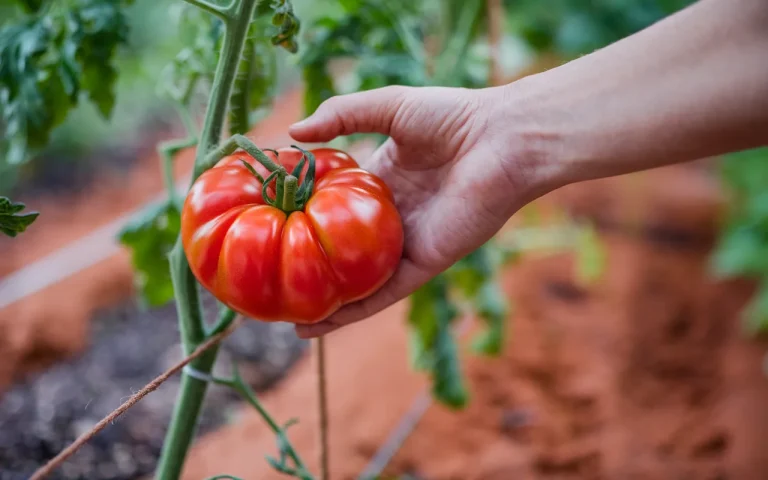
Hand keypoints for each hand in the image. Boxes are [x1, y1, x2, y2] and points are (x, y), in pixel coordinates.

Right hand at [288, 85, 552, 337]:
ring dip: (325, 301)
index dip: (303, 216)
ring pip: (358, 281)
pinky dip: (351, 312)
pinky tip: (318, 325)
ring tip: (284, 318)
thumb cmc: (453, 117)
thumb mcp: (388, 106)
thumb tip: (292, 132)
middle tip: (269, 283)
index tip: (268, 226)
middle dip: (311, 265)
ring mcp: (406, 243)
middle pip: (342, 249)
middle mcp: (390, 217)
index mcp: (381, 181)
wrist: (505, 142)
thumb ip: (342, 115)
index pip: (333, 205)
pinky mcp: (423, 264)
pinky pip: (382, 294)